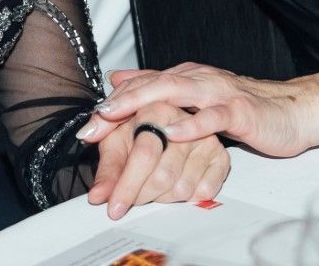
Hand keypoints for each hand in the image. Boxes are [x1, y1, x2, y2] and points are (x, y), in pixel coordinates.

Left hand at [77, 63, 318, 158]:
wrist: (293, 111)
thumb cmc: (245, 109)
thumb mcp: (196, 98)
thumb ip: (160, 88)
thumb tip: (119, 78)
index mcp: (187, 78)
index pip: (143, 85)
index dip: (113, 102)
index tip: (86, 123)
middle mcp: (198, 79)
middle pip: (151, 86)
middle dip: (118, 103)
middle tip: (91, 123)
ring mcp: (218, 93)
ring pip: (175, 92)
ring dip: (142, 103)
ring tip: (116, 115)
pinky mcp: (240, 111)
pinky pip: (213, 117)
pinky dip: (191, 124)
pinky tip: (172, 132)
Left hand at [83, 102, 229, 219]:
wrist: (167, 121)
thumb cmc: (138, 130)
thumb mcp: (116, 142)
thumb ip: (107, 170)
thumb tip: (98, 196)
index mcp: (155, 110)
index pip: (143, 156)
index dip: (126, 186)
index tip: (114, 207)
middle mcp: (184, 122)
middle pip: (163, 176)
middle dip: (141, 195)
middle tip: (130, 199)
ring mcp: (206, 139)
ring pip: (182, 188)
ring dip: (161, 197)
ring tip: (151, 185)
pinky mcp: (220, 156)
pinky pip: (203, 192)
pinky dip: (186, 198)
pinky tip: (174, 185)